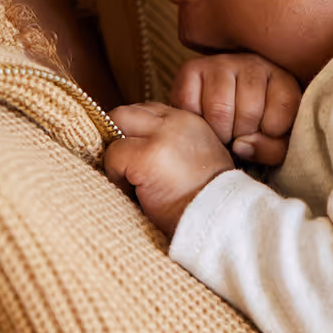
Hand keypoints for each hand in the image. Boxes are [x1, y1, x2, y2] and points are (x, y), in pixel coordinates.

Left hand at [105, 103, 232, 235]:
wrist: (219, 222)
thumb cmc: (207, 200)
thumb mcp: (200, 157)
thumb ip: (174, 142)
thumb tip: (140, 143)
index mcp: (189, 120)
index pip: (147, 111)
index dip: (135, 132)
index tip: (136, 155)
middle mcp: (175, 121)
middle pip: (126, 112)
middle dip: (118, 136)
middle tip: (124, 165)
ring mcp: (160, 136)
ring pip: (116, 126)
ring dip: (116, 154)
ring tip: (131, 181)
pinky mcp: (146, 156)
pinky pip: (113, 155)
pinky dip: (115, 174)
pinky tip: (134, 193)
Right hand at [170, 53, 301, 165]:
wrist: (225, 111)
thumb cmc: (256, 128)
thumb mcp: (277, 141)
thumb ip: (272, 149)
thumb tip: (240, 145)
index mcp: (281, 77)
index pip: (284, 108)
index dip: (273, 133)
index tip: (265, 134)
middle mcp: (252, 63)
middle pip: (249, 111)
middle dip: (242, 135)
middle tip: (239, 135)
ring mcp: (220, 63)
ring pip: (219, 109)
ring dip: (219, 132)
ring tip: (223, 131)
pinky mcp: (191, 68)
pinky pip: (190, 104)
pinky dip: (195, 122)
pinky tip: (204, 120)